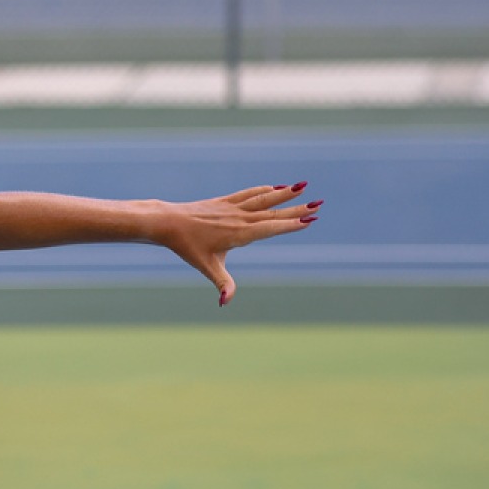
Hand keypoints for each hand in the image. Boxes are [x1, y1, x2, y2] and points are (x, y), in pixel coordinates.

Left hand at [160, 182, 320, 305]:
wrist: (168, 223)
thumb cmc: (187, 247)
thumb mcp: (206, 267)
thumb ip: (222, 283)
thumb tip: (225, 302)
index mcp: (239, 233)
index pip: (271, 228)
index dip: (291, 224)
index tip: (310, 219)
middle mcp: (239, 218)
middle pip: (273, 212)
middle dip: (297, 208)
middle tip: (319, 204)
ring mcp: (232, 208)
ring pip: (263, 198)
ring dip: (284, 193)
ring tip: (302, 186)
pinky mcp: (224, 202)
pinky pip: (249, 194)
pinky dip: (264, 190)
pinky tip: (275, 187)